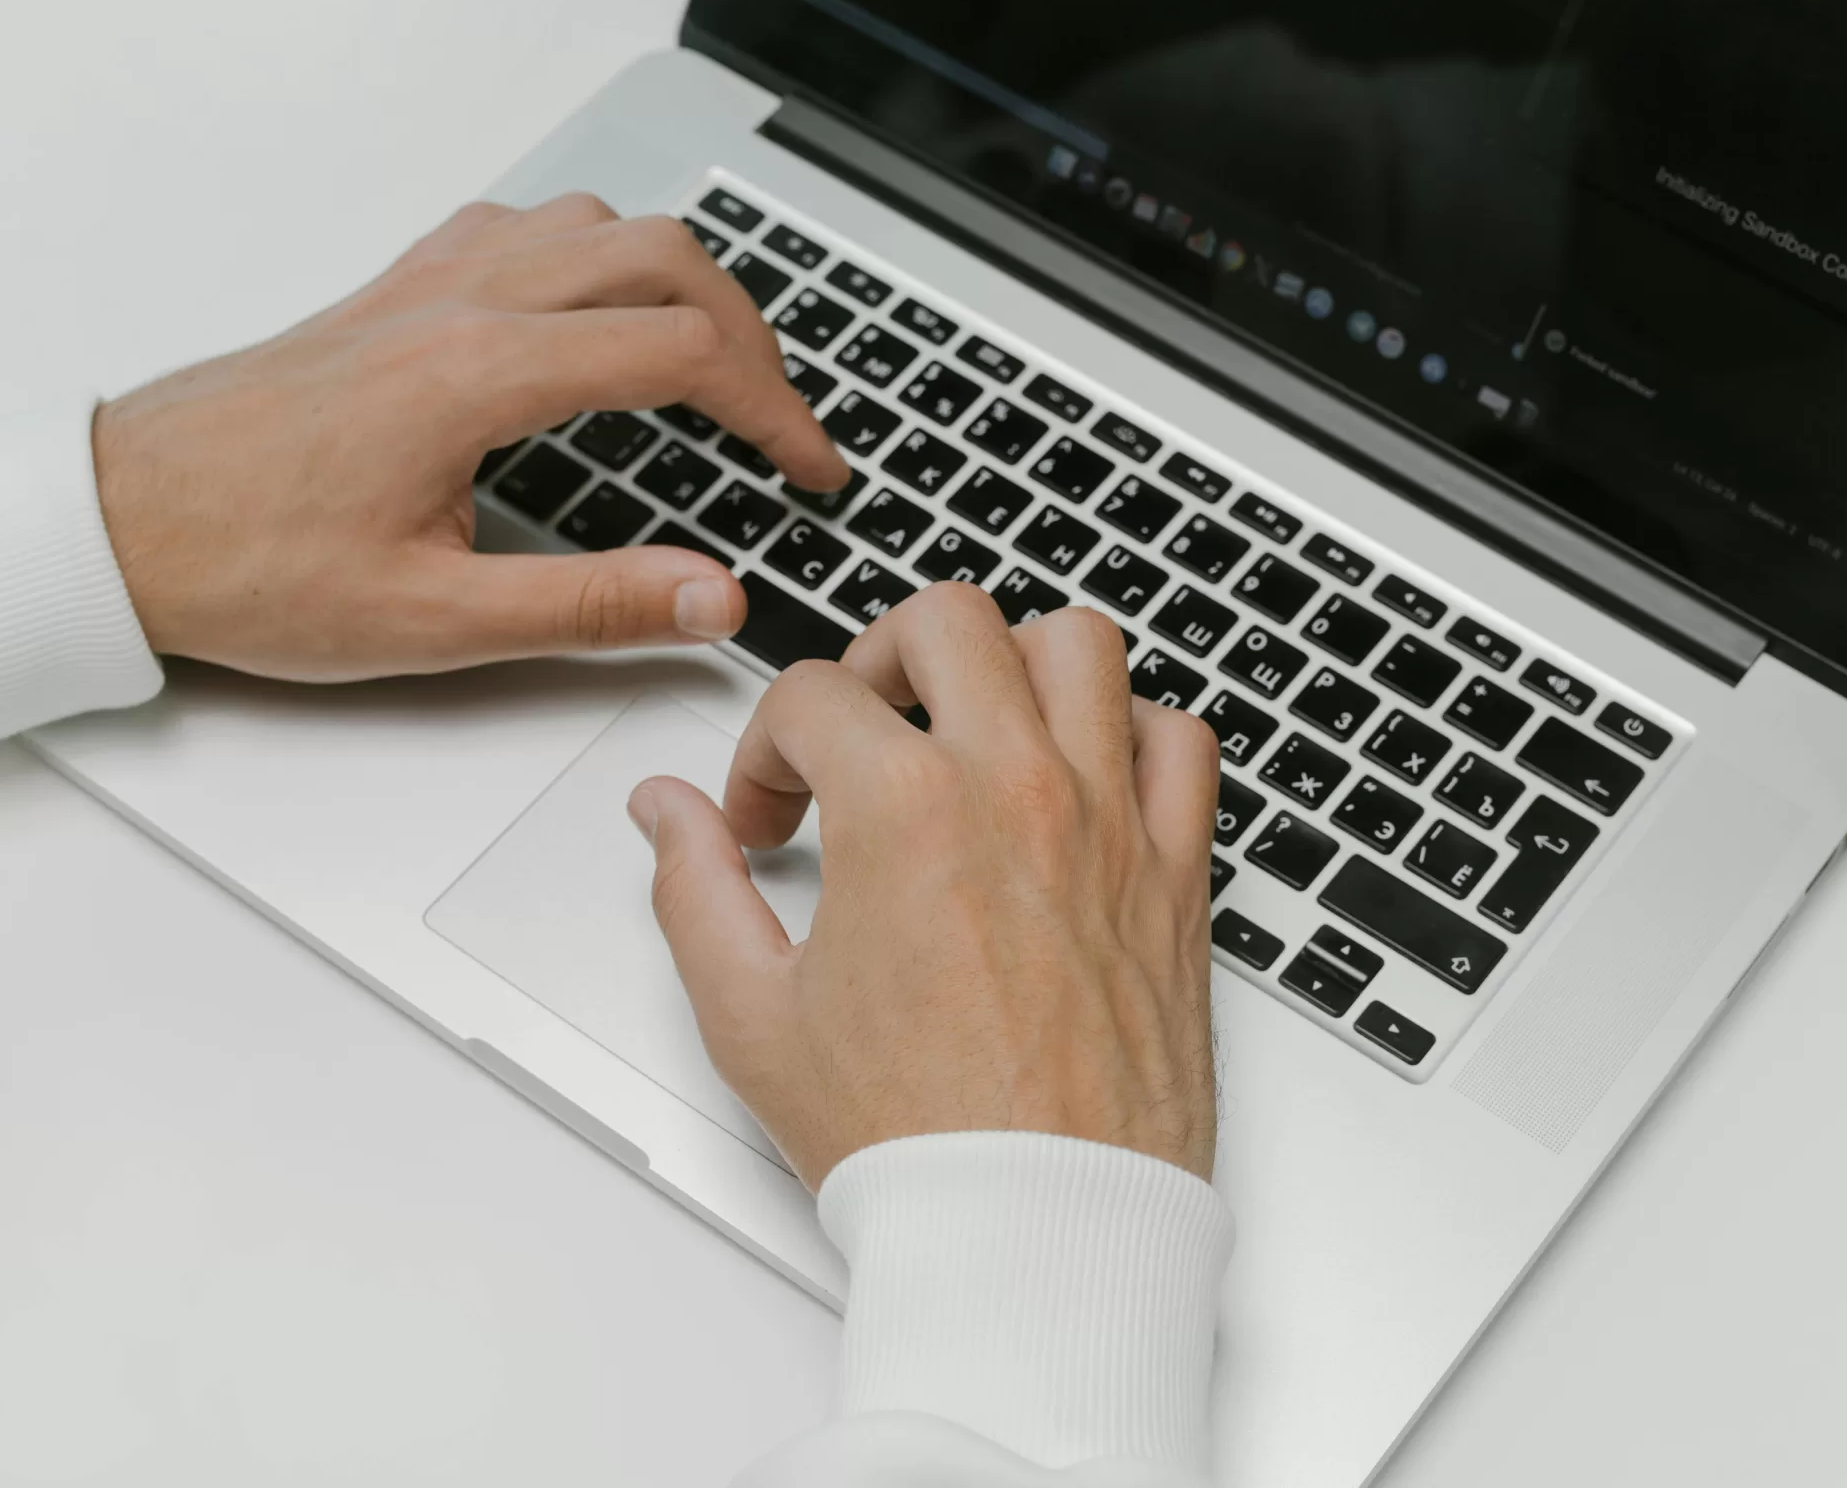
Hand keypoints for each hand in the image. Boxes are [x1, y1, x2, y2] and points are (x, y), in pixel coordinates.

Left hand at [92, 194, 847, 680]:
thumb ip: (590, 604)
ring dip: (679, 281)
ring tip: (713, 366)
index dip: (775, 410)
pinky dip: (597, 259)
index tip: (810, 468)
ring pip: (600, 225)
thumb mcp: (432, 620)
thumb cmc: (249, 566)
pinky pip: (527, 228)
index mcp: (482, 372)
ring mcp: (425, 281)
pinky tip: (594, 321)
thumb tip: (712, 597)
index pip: (684, 352)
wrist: (115, 521)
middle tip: (780, 418)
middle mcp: (462, 301)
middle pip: (663, 257)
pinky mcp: (394, 289)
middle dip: (751, 333)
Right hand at [630, 588, 1222, 1188]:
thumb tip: (665, 814)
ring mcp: (1109, 822)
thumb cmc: (914, 1142)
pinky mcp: (1177, 871)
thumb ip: (694, 891)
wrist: (1038, 1227)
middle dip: (880, 658)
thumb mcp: (752, 1018)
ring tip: (972, 723)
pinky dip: (1134, 734)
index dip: (763, 752)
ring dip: (1013, 662)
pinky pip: (1181, 741)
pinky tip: (1083, 777)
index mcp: (904, 812)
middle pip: (947, 620)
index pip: (811, 695)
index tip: (767, 817)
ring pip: (1078, 644)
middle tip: (863, 731)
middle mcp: (1015, 790)